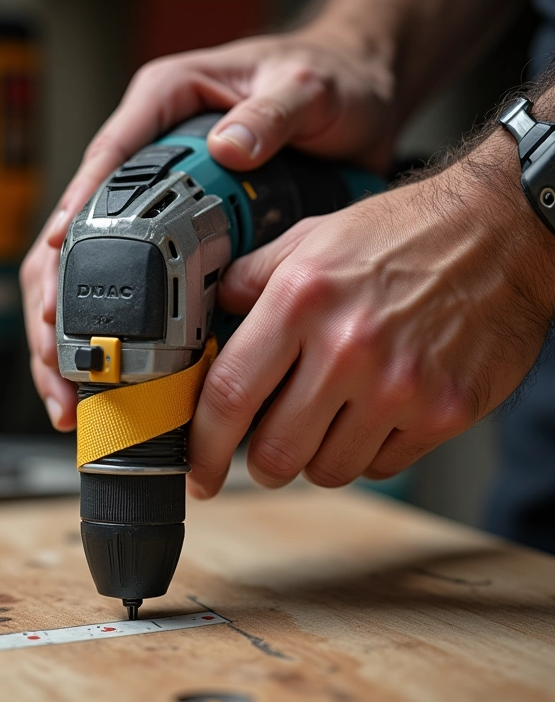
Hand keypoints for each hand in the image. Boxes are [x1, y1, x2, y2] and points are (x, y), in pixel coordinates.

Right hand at [21, 27, 397, 426]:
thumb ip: (271, 114)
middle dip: (58, 290)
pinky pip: (140, 278)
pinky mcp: (183, 228)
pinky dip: (123, 324)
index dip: (75, 209)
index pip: (106, 156)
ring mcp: (162, 193)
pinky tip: (116, 364)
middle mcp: (152, 151)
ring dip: (75, 322)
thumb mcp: (305, 87)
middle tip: (55, 345)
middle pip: (80, 224)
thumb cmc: (327, 79)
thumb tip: (230, 149)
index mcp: (165, 102)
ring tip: (69, 377)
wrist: (358, 99)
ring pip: (95, 261)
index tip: (56, 254)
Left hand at [186, 141, 554, 496]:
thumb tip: (212, 314)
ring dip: (316, 457)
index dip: (203, 446)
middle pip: (274, 453)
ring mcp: (400, 386)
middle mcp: (348, 348)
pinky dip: (366, 453)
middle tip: (266, 446)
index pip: (229, 396)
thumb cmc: (405, 234)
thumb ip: (252, 278)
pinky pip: (382, 467)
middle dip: (261, 463)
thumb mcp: (314, 238)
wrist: (502, 231)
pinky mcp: (444, 412)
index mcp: (302, 301)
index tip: (199, 469)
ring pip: (328, 470)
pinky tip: (372, 416)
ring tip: (329, 419)